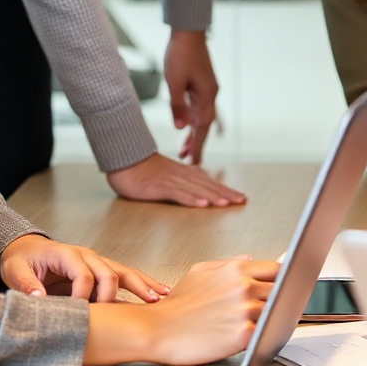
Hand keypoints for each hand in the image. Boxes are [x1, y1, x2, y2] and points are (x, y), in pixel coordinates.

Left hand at [0, 234, 165, 301]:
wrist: (26, 249)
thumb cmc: (22, 260)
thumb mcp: (15, 271)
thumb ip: (26, 284)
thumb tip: (38, 298)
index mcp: (67, 254)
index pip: (83, 276)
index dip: (82, 297)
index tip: (76, 313)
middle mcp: (87, 256)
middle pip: (109, 273)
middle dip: (115, 295)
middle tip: (120, 316)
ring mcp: (97, 261)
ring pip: (124, 272)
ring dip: (142, 285)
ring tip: (159, 297)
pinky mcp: (101, 270)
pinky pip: (124, 276)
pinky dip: (142, 284)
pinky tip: (157, 292)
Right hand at [84, 256, 280, 365]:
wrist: (157, 330)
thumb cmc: (177, 305)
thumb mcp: (199, 272)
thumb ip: (228, 264)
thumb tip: (250, 258)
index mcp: (235, 270)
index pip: (276, 269)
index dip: (282, 278)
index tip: (284, 284)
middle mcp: (243, 287)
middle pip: (281, 290)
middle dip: (279, 298)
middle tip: (275, 307)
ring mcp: (245, 311)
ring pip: (276, 312)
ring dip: (273, 318)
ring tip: (264, 323)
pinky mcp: (243, 334)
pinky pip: (266, 333)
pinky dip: (264, 335)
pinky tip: (255, 336)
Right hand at [106, 152, 246, 208]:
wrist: (125, 161)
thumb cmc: (146, 169)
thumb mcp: (170, 172)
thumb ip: (185, 176)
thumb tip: (201, 177)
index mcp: (186, 173)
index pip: (210, 183)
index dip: (226, 190)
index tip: (241, 198)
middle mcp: (182, 175)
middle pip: (208, 185)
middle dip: (225, 194)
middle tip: (241, 201)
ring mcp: (172, 180)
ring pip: (196, 189)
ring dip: (212, 197)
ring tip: (226, 204)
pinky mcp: (160, 187)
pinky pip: (178, 194)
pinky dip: (191, 199)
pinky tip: (201, 204)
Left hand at [164, 29, 218, 163]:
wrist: (188, 32)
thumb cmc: (180, 55)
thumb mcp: (174, 83)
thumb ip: (177, 107)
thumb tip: (180, 127)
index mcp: (206, 96)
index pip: (202, 127)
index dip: (197, 145)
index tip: (194, 162)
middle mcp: (210, 94)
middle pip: (204, 124)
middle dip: (196, 143)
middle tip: (189, 160)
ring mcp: (207, 88)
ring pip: (201, 116)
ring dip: (193, 132)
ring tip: (183, 148)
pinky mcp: (201, 83)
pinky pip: (198, 107)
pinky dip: (192, 119)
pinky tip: (185, 124)